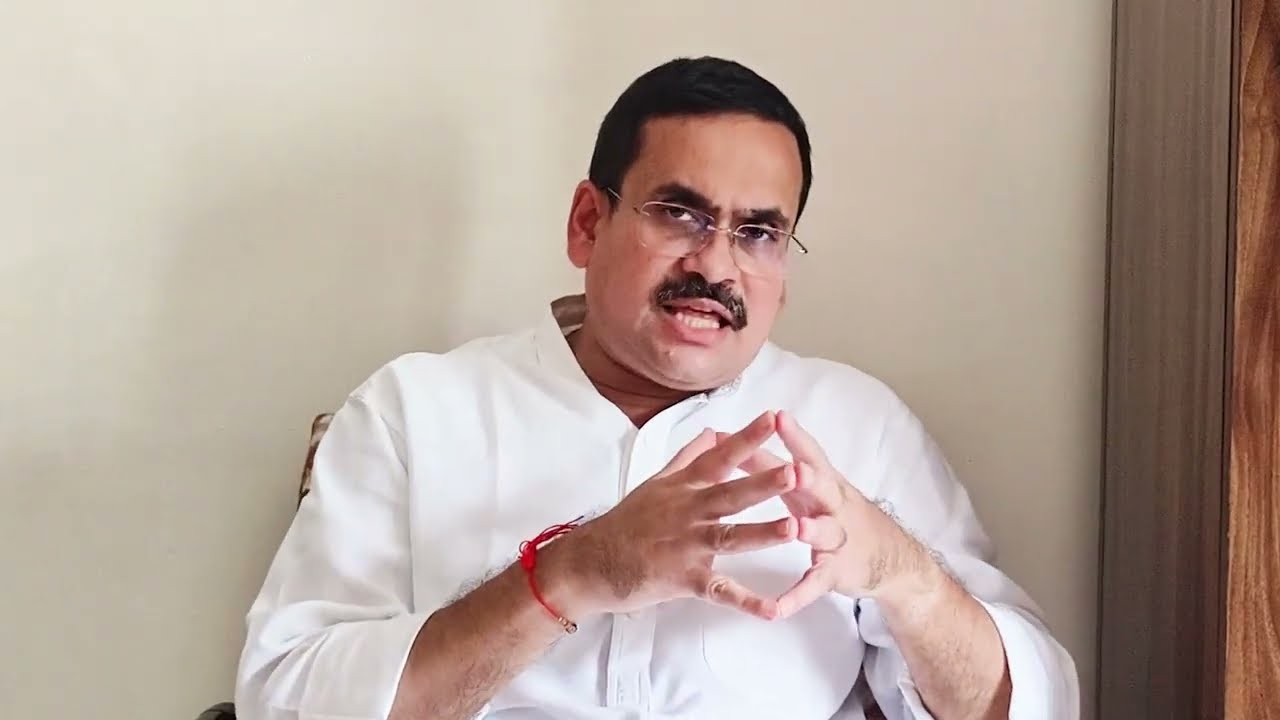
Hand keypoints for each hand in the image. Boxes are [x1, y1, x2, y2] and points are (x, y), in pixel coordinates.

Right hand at [555, 412, 797, 619]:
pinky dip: (745, 602)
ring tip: (794, 528)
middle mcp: (687, 513)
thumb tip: (712, 432)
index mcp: (684, 488)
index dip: (746, 438)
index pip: (719, 457)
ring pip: (729, 538)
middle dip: (764, 484)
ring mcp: (686, 546)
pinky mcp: (683, 579)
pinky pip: (719, 591)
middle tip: (797, 472)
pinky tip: (772, 609)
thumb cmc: (625, 523)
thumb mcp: (656, 483)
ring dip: (762, 534)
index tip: (773, 418)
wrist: (590, 562)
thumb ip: (688, 458)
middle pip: (730, 495)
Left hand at [725, 411, 938, 618]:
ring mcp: (837, 539)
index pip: (809, 453)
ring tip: (797, 529)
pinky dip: (797, 596)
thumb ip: (769, 464)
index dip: (795, 436)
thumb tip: (729, 440)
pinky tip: (777, 608)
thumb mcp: (808, 485)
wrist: (888, 556)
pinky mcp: (835, 572)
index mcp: (823, 481)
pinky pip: (814, 585)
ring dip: (812, 531)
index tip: (778, 416)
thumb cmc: (833, 510)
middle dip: (808, 478)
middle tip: (794, 469)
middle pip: (822, 488)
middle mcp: (833, 506)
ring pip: (824, 533)